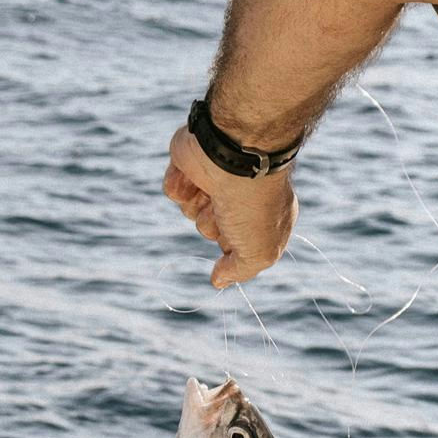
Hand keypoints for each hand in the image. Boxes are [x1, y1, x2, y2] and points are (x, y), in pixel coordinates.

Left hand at [162, 126, 297, 288]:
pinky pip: (173, 190)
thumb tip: (219, 282)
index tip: (240, 237)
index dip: (235, 246)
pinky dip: (180, 187)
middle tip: (225, 210)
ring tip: (212, 190)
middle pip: (210, 229)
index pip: (239, 245)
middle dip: (213, 225)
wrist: (232, 155)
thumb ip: (239, 272)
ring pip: (190, 211)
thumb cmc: (252, 206)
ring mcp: (214, 177)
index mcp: (264, 213)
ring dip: (197, 206)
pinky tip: (194, 176)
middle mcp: (240, 195)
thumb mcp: (259, 252)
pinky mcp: (191, 163)